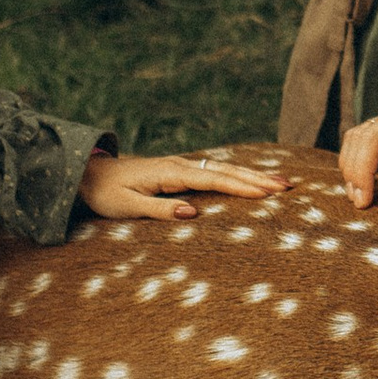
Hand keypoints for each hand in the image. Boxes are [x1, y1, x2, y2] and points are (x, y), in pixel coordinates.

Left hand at [78, 149, 286, 221]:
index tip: (267, 193)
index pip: (214, 179)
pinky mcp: (180, 171)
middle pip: (226, 170)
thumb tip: (193, 213)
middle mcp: (180, 165)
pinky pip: (215, 172)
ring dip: (252, 174)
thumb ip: (159, 210)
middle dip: (258, 178)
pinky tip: (252, 179)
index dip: (242, 186)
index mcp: (170, 173)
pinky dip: (238, 174)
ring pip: (224, 168)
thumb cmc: (106, 194)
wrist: (89, 174)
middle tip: (288, 186)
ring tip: (281, 182)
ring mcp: (182, 166)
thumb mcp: (127, 207)